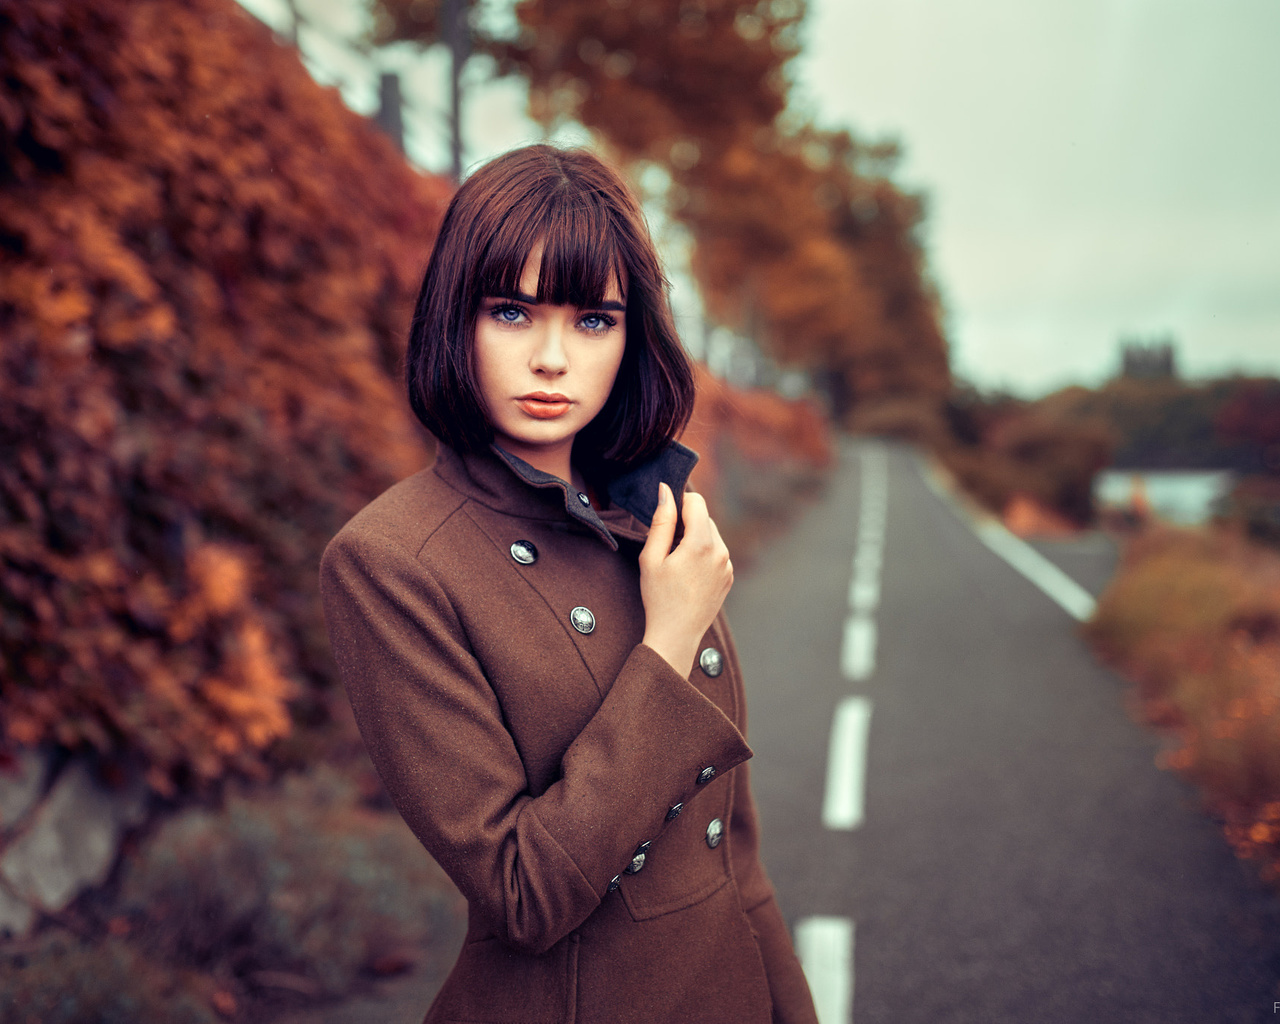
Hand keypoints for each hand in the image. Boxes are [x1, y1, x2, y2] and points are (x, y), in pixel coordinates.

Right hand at [639, 482, 733, 675]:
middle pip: (704, 518)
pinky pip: (717, 553)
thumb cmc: (659, 597)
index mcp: (701, 544)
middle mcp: (721, 551)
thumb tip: (666, 490)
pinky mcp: (729, 576)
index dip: (679, 503)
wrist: (676, 635)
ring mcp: (728, 565)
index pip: (696, 502)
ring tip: (677, 563)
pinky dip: (704, 554)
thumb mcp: (652, 557)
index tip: (666, 518)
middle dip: (686, 524)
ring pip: (712, 535)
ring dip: (695, 539)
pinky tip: (688, 574)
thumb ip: (661, 520)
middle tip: (667, 547)